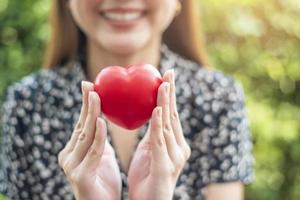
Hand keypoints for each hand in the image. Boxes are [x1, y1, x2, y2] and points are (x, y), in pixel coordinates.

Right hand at [58, 81, 121, 199]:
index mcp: (74, 150)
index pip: (82, 123)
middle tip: (91, 84)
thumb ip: (99, 140)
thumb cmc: (103, 182)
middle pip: (81, 126)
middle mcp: (69, 156)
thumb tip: (103, 120)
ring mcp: (73, 166)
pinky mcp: (81, 176)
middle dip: (87, 104)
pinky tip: (102, 122)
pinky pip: (93, 152)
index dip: (86, 104)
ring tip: (97, 97)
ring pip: (85, 136)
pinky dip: (98, 137)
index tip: (90, 85)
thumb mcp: (102, 156)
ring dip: (92, 115)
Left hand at [127, 70, 190, 199]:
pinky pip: (159, 144)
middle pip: (173, 116)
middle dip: (170, 93)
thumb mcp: (149, 151)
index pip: (171, 115)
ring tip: (162, 85)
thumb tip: (149, 114)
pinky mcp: (165, 169)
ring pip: (168, 126)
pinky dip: (158, 126)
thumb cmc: (147, 179)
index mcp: (174, 144)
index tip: (166, 76)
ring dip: (165, 104)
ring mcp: (174, 159)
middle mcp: (178, 149)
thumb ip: (152, 134)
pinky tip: (156, 110)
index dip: (169, 95)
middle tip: (168, 73)